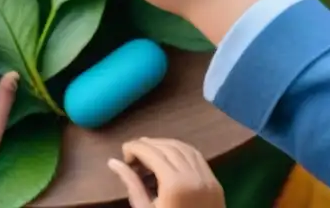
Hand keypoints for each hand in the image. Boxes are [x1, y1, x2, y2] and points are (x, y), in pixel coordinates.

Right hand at [109, 138, 223, 207]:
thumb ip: (132, 185)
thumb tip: (113, 162)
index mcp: (174, 184)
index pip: (152, 153)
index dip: (136, 147)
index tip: (124, 151)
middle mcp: (193, 176)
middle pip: (167, 147)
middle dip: (148, 144)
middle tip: (134, 152)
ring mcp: (207, 179)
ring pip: (184, 148)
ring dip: (165, 144)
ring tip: (150, 152)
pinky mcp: (215, 183)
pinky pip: (197, 157)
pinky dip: (182, 150)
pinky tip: (171, 156)